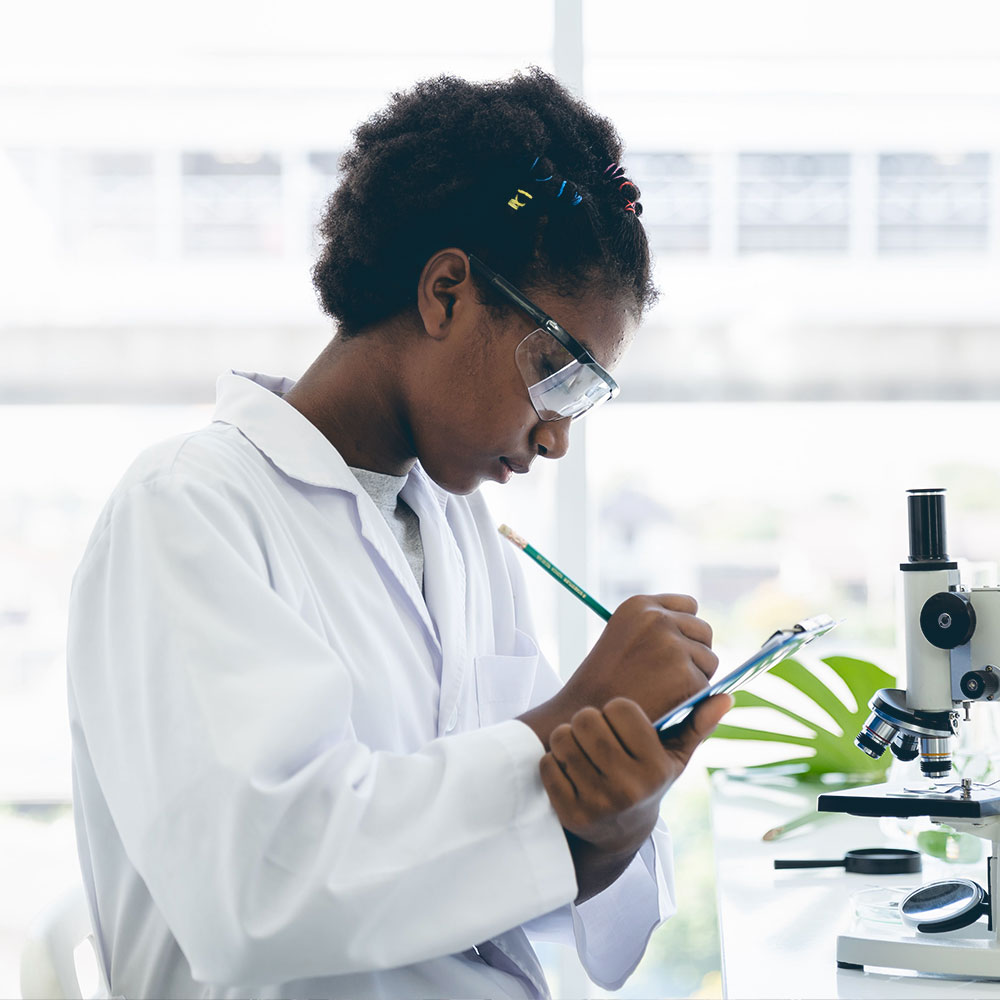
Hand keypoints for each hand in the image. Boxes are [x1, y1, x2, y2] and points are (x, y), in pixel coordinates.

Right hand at [519, 594, 717, 749]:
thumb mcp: (623, 639)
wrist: (583, 716)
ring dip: (695, 677)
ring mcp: (673, 646)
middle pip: (703, 631)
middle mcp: (657, 618)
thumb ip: (658, 629)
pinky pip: (706, 687)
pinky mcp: (686, 675)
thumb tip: (701, 631)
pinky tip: (663, 705)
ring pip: (709, 660)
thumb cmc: (603, 682)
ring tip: (662, 691)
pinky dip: (691, 700)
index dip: (684, 629)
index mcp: (639, 604)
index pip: (689, 605)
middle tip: (667, 676)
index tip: (671, 648)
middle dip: (694, 653)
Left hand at [539, 694, 731, 901]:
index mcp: (655, 768)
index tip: (620, 722)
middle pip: (587, 719)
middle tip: (595, 732)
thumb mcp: (674, 757)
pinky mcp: (569, 813)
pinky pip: (547, 764)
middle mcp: (628, 787)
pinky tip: (570, 771)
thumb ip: (696, 725)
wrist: (619, 834)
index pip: (620, 708)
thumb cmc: (647, 780)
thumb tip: (725, 697)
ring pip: (563, 737)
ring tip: (581, 749)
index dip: (616, 709)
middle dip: (587, 720)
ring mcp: (597, 802)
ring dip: (567, 738)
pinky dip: (553, 762)